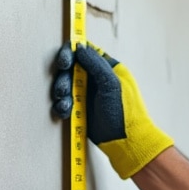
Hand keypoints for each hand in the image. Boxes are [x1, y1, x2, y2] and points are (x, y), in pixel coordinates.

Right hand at [49, 43, 173, 178]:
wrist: (126, 142)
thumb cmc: (124, 112)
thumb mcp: (111, 84)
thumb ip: (95, 64)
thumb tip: (80, 47)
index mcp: (107, 68)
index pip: (87, 51)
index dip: (72, 53)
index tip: (65, 63)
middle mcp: (96, 78)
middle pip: (72, 68)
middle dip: (64, 78)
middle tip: (62, 89)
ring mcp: (88, 93)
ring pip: (66, 85)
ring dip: (62, 93)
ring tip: (65, 104)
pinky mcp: (81, 108)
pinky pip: (66, 101)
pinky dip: (62, 105)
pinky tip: (64, 112)